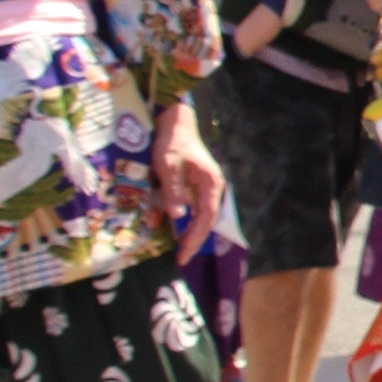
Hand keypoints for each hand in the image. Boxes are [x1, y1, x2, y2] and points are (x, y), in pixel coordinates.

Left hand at [152, 103, 222, 261]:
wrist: (175, 123)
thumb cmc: (172, 143)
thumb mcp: (168, 167)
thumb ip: (173, 191)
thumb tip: (177, 217)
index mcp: (210, 183)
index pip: (206, 217)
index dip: (195, 237)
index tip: (183, 253)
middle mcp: (212, 187)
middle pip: (207, 220)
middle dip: (195, 240)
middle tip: (181, 258)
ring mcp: (206, 186)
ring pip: (202, 216)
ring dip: (191, 232)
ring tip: (180, 249)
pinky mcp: (197, 185)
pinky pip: (196, 208)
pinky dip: (188, 221)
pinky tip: (178, 229)